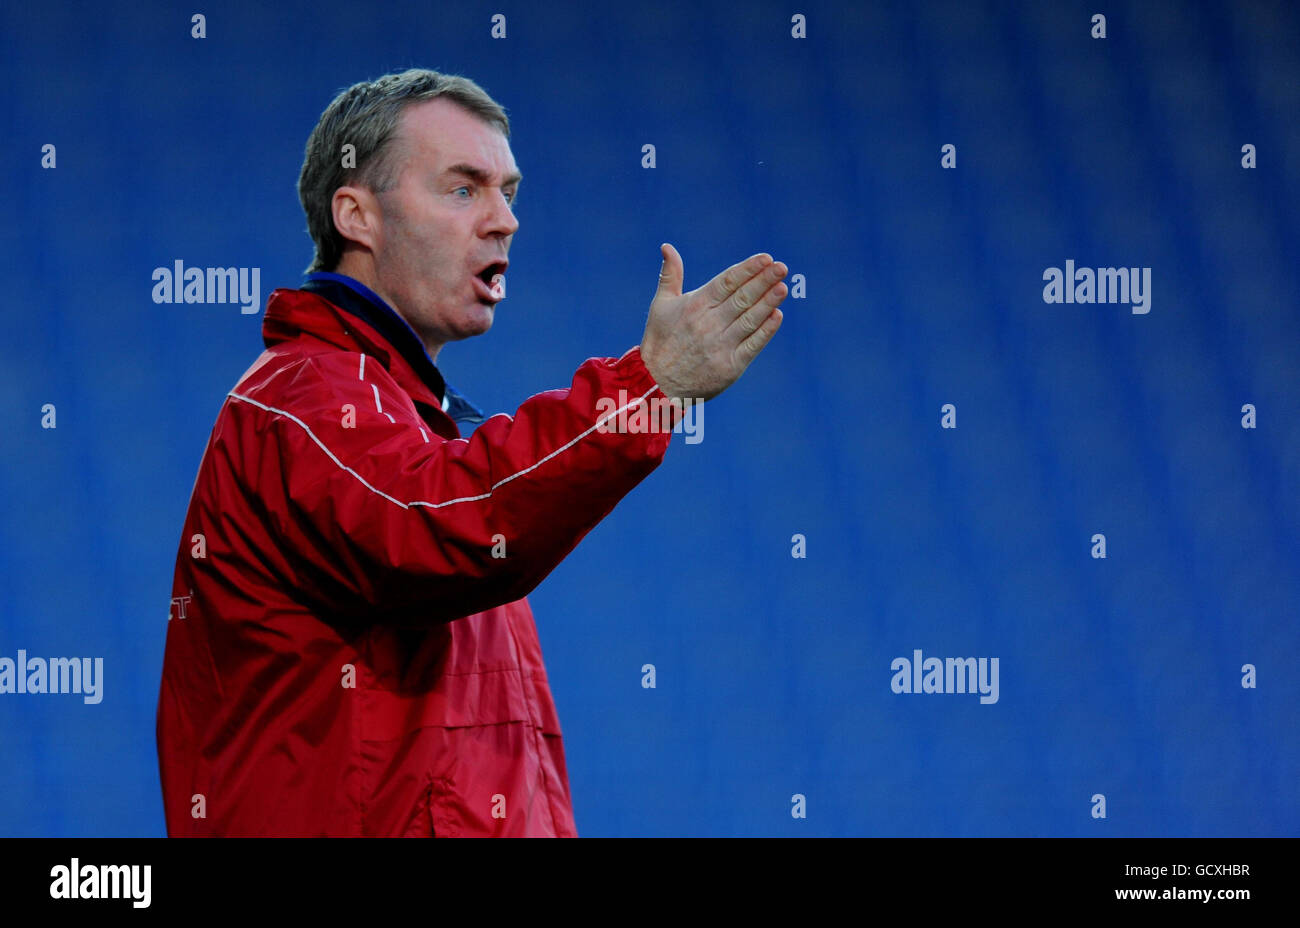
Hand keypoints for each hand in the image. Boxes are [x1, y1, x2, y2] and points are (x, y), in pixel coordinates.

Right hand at [640, 243, 787, 401]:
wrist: (656, 384)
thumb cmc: (659, 341)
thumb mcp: (660, 305)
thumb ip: (670, 275)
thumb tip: (667, 246)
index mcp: (694, 306)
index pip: (726, 282)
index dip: (747, 269)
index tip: (765, 258)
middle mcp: (708, 324)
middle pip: (741, 298)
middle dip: (763, 281)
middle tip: (781, 267)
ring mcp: (720, 346)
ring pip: (749, 320)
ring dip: (768, 303)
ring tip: (783, 287)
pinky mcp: (730, 367)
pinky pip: (752, 345)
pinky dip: (765, 331)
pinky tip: (777, 316)